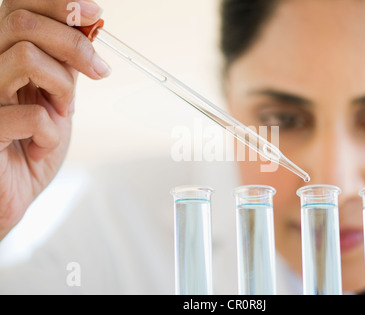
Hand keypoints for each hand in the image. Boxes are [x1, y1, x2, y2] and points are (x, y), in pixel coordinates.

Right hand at [0, 0, 109, 239]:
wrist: (12, 192)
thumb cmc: (32, 144)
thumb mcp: (56, 97)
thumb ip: (65, 63)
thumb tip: (90, 24)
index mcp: (1, 56)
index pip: (18, 5)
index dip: (59, 3)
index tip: (95, 14)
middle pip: (22, 22)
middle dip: (73, 44)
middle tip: (98, 71)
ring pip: (26, 58)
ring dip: (62, 88)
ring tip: (62, 112)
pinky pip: (31, 115)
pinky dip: (51, 133)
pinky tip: (40, 147)